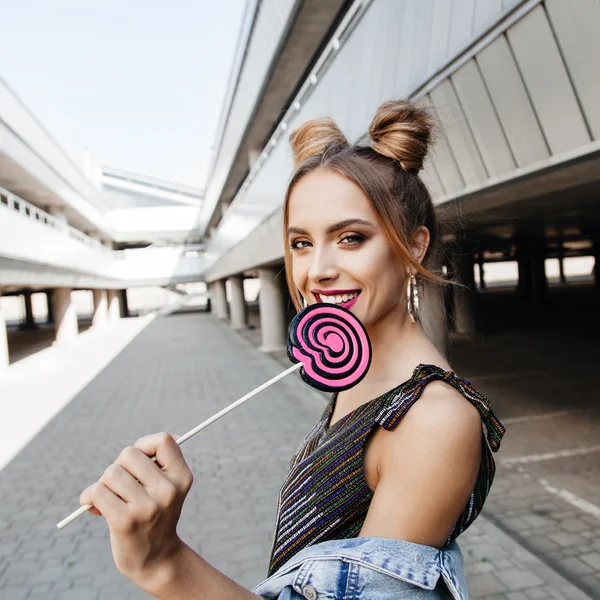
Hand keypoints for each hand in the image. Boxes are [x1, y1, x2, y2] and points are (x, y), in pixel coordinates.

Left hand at [80, 432, 193, 592]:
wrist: (155, 558)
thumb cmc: (157, 515)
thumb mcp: (170, 487)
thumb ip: (165, 463)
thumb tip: (172, 436)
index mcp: (182, 477)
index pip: (163, 440)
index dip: (144, 445)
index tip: (139, 461)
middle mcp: (168, 490)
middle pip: (129, 454)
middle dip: (119, 466)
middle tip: (122, 485)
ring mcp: (147, 507)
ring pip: (111, 472)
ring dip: (104, 484)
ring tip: (112, 499)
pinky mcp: (124, 521)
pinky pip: (97, 491)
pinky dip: (89, 496)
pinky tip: (96, 507)